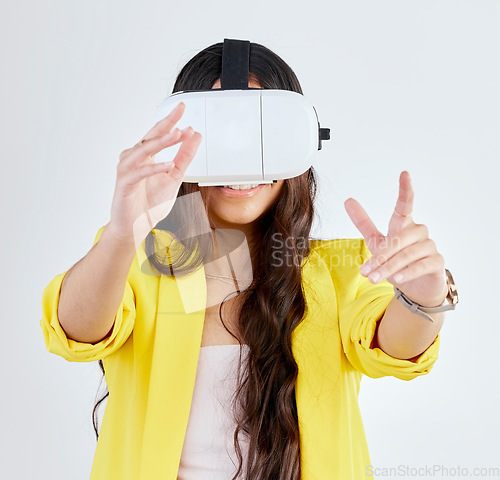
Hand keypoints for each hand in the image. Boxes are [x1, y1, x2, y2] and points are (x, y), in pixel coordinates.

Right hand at [108, 102, 201, 246]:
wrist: (136, 227)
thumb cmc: (149, 203)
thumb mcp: (174, 176)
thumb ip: (184, 156)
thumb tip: (195, 135)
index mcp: (145, 155)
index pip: (158, 133)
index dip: (170, 120)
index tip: (182, 107)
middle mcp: (133, 157)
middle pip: (151, 136)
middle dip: (166, 124)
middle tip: (180, 112)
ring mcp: (127, 169)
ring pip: (144, 151)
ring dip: (161, 142)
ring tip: (177, 134)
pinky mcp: (125, 184)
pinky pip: (140, 173)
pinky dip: (154, 168)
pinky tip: (167, 164)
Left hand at [344, 171, 447, 306]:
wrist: (416, 287)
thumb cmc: (396, 260)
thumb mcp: (376, 241)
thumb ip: (363, 222)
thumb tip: (347, 200)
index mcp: (403, 224)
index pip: (404, 205)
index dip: (405, 190)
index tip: (405, 173)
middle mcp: (418, 232)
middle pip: (398, 240)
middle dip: (381, 257)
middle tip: (365, 272)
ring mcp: (430, 246)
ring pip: (408, 254)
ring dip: (390, 267)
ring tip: (374, 278)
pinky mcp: (437, 262)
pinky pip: (422, 265)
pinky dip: (409, 271)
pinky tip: (399, 278)